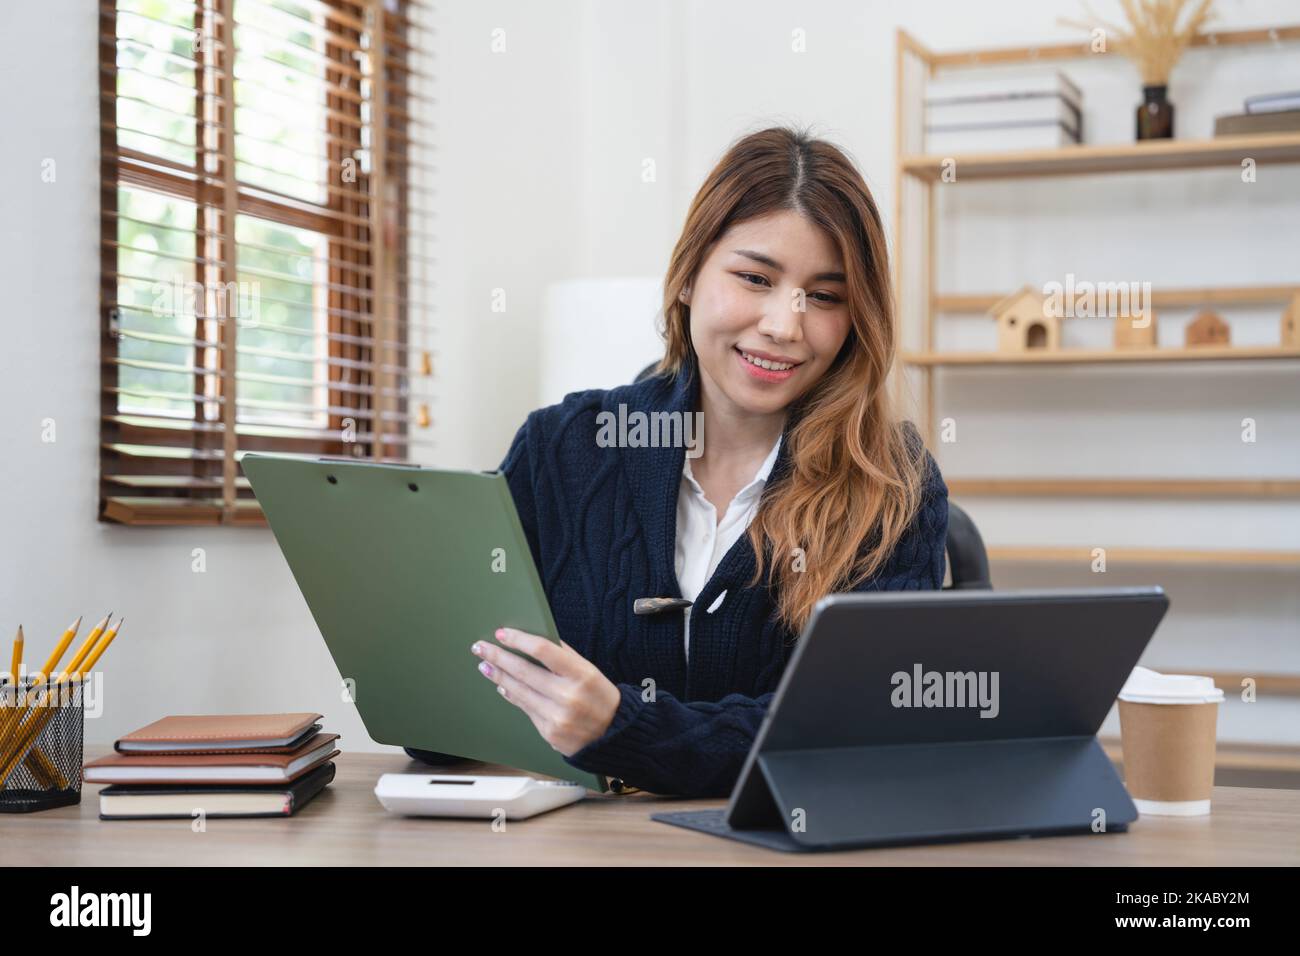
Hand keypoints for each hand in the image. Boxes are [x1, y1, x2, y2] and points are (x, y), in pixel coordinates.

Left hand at [471, 628, 621, 756]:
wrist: (614, 735)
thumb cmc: (600, 696)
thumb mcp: (589, 670)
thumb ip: (563, 656)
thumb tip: (532, 640)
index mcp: (582, 674)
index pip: (544, 650)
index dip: (520, 640)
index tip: (502, 633)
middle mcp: (568, 696)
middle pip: (524, 671)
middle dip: (498, 657)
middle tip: (480, 647)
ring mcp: (557, 717)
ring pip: (519, 691)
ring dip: (498, 676)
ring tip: (485, 665)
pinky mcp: (549, 732)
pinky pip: (524, 708)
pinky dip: (511, 695)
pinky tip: (502, 686)